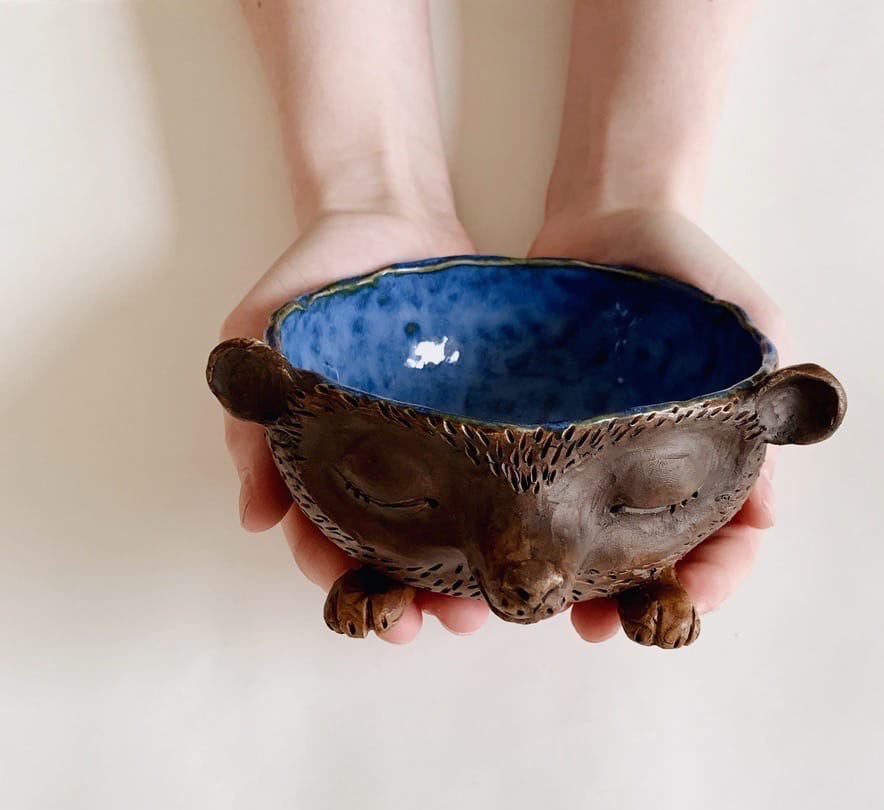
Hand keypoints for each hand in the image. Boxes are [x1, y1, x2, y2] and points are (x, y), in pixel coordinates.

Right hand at [219, 211, 488, 641]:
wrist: (389, 217)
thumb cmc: (312, 281)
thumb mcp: (258, 334)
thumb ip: (250, 417)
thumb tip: (253, 519)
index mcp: (323, 459)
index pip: (326, 538)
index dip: (343, 580)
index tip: (371, 610)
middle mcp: (381, 464)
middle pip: (395, 551)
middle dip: (416, 595)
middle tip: (445, 621)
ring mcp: (436, 445)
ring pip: (449, 529)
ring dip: (464, 575)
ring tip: (488, 603)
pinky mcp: (484, 419)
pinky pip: (493, 477)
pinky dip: (505, 516)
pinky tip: (528, 541)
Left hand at [530, 206, 789, 641]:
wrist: (610, 215)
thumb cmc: (690, 269)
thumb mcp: (747, 324)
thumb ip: (762, 392)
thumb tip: (767, 490)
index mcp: (709, 453)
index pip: (728, 533)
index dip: (718, 575)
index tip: (694, 597)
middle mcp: (649, 467)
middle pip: (649, 557)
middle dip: (633, 601)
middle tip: (604, 625)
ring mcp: (588, 455)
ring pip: (583, 541)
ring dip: (567, 584)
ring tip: (541, 606)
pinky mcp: (533, 436)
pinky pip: (523, 493)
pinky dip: (510, 532)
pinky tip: (486, 554)